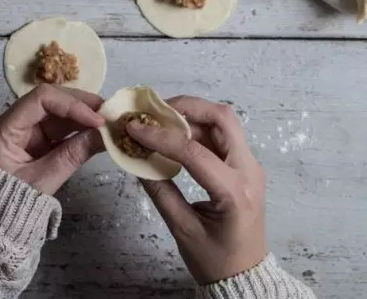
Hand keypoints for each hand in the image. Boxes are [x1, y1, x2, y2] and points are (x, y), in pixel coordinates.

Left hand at [0, 84, 104, 194]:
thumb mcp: (43, 180)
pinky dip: (78, 128)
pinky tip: (96, 131)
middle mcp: (15, 122)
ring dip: (83, 115)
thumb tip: (104, 134)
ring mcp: (26, 131)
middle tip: (108, 112)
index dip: (71, 104)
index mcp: (5, 128)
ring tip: (108, 121)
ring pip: (58, 113)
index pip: (40, 99)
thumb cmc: (11, 205)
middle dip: (80, 105)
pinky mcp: (37, 141)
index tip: (96, 118)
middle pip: (50, 101)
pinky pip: (60, 128)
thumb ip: (73, 155)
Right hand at [127, 96, 266, 284]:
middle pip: (222, 119)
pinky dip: (198, 127)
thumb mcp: (182, 229)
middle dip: (187, 107)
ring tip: (162, 118)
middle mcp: (249, 170)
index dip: (162, 137)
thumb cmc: (216, 260)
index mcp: (235, 192)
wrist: (245, 277)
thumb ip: (159, 190)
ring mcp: (250, 165)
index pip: (195, 152)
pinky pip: (223, 135)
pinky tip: (175, 133)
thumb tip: (135, 158)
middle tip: (155, 111)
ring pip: (224, 122)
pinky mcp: (245, 165)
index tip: (135, 129)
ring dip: (193, 114)